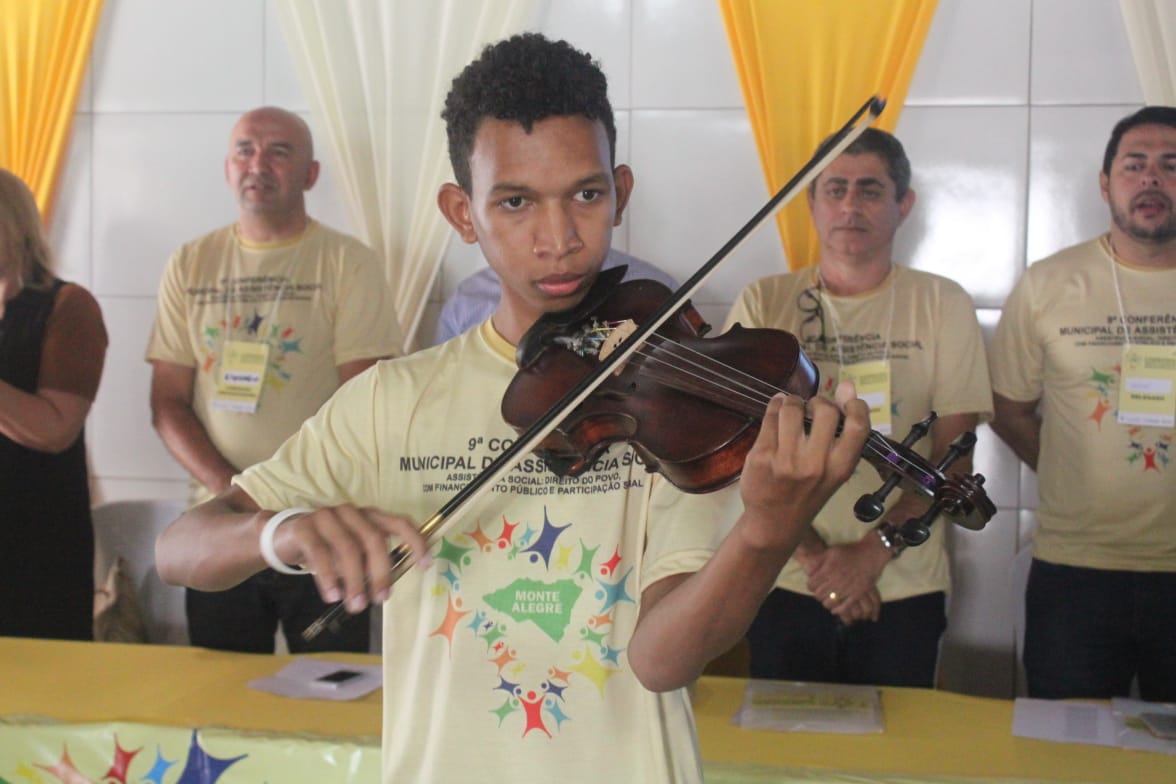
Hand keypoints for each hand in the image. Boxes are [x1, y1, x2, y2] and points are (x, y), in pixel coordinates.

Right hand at [270, 505, 430, 612]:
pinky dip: (328, 577)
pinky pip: (319, 553)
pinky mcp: (305, 527)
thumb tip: (383, 592)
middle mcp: (352, 512)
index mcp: (370, 517)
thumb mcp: (351, 556)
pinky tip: (332, 596)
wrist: (282, 537)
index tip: (425, 565)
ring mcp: (328, 516)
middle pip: (374, 539)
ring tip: (355, 606)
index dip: (415, 541)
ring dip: (354, 580)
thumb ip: (367, 566)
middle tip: (381, 598)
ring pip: (348, 547)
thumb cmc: (326, 548)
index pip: (400, 523)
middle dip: (381, 571)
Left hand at [737, 382, 869, 550]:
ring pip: (793, 408)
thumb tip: (847, 385)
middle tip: (811, 409)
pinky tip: (776, 412)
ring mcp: (786, 459)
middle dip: (818, 401)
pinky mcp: (762, 455)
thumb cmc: (808, 493)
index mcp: (840, 468)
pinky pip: (770, 417)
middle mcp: (816, 464)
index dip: (855, 404)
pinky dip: (775, 407)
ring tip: (791, 409)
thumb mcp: (833, 470)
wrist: (774, 522)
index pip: (858, 426)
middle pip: (825, 410)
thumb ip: (842, 433)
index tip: (847, 398)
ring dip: (792, 401)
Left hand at [806, 537, 889, 622]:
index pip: (812, 584)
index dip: (810, 586)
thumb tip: (807, 568)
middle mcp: (836, 580)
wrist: (870, 555)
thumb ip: (818, 560)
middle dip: (818, 594)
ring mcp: (847, 588)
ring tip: (826, 600)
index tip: (813, 586)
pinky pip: (844, 607)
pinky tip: (834, 610)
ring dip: (826, 602)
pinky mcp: (857, 594)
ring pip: (830, 602)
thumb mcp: (831, 552)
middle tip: (820, 593)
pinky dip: (838, 610)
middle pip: (819, 594)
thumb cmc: (849, 552)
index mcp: (828, 570)